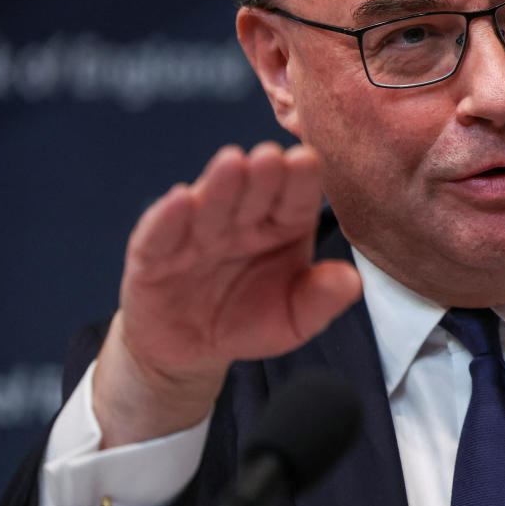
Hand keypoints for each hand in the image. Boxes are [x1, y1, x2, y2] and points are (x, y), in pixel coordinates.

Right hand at [92, 142, 361, 447]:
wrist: (192, 350)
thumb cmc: (250, 321)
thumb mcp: (294, 320)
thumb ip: (321, 299)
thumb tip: (351, 282)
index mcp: (281, 225)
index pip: (295, 199)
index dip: (300, 180)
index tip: (307, 160)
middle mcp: (240, 220)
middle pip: (254, 193)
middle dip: (262, 175)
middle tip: (270, 155)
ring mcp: (196, 234)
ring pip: (210, 205)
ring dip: (220, 186)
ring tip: (232, 164)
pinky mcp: (153, 255)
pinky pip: (159, 235)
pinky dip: (168, 218)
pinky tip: (180, 200)